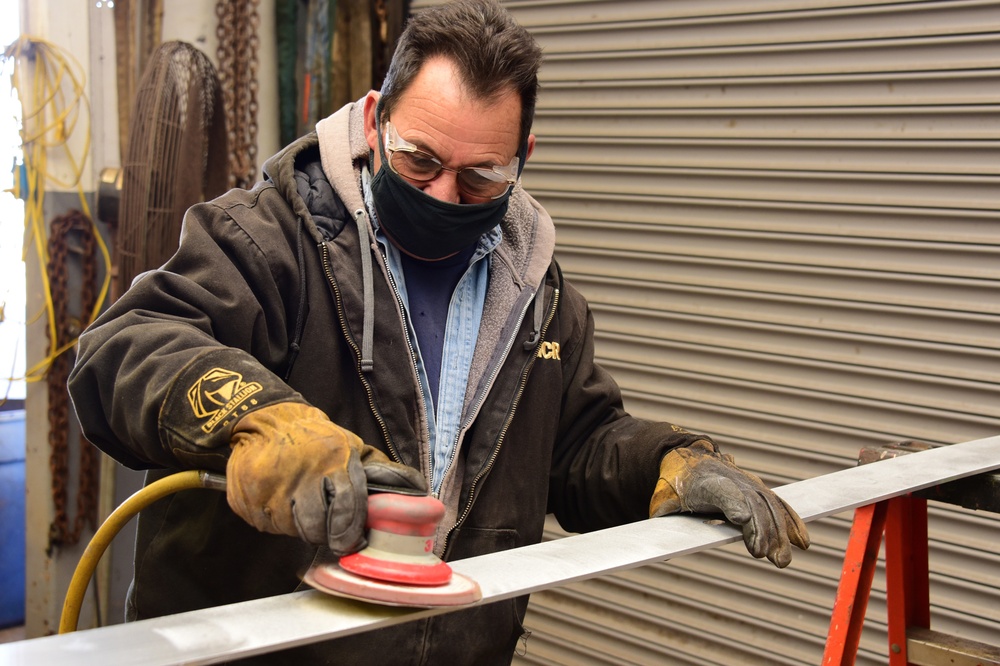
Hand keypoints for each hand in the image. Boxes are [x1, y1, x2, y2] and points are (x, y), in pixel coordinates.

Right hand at [226, 402, 426, 554]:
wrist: (266, 422)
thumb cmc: (316, 440)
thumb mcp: (351, 446)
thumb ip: (381, 471)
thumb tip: (417, 489)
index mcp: (333, 461)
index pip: (346, 509)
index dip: (351, 531)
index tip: (354, 540)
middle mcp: (302, 475)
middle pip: (316, 527)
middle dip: (324, 532)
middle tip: (325, 524)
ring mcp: (271, 489)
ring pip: (292, 529)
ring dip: (299, 525)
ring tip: (301, 504)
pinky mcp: (247, 500)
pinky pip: (267, 525)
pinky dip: (276, 520)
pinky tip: (280, 501)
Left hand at [649, 440, 808, 567]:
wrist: (685, 460)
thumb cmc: (673, 487)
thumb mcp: (662, 503)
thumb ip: (664, 523)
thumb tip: (662, 552)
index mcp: (705, 482)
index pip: (723, 492)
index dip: (735, 505)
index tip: (743, 521)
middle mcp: (731, 480)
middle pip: (752, 503)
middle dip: (762, 529)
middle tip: (765, 556)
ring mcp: (748, 483)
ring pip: (769, 506)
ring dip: (780, 533)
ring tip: (782, 560)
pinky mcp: (758, 490)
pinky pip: (778, 505)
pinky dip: (791, 522)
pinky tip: (802, 543)